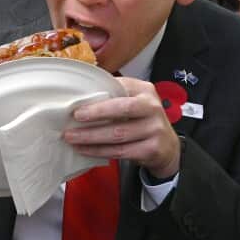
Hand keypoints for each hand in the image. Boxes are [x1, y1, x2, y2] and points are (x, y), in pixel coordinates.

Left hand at [64, 78, 179, 178]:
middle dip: (96, 114)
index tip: (78, 105)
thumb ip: (115, 95)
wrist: (167, 146)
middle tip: (74, 119)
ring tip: (72, 137)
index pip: (121, 89)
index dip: (99, 98)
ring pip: (118, 134)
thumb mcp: (136, 101)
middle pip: (123, 109)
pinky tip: (85, 150)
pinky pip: (120, 151)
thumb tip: (81, 94)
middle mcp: (153, 108)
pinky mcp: (151, 149)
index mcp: (145, 91)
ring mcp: (154, 129)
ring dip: (91, 136)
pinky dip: (99, 151)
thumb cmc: (143, 120)